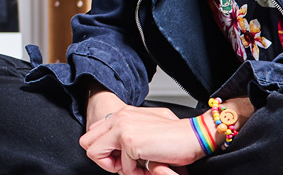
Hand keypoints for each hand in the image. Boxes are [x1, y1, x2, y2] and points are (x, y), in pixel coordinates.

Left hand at [81, 104, 204, 173]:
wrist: (195, 136)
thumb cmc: (174, 136)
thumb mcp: (144, 129)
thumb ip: (126, 134)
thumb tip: (113, 152)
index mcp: (122, 113)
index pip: (93, 133)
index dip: (105, 150)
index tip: (122, 157)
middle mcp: (119, 117)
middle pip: (86, 143)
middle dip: (104, 158)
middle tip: (125, 164)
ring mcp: (122, 128)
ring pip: (95, 154)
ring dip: (116, 167)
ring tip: (138, 166)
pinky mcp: (129, 141)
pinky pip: (119, 167)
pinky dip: (134, 172)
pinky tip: (149, 165)